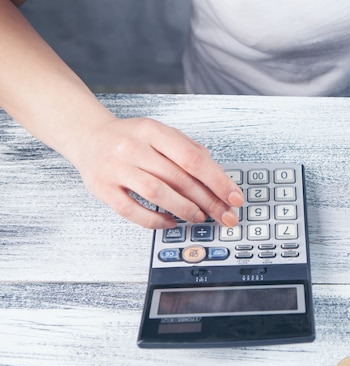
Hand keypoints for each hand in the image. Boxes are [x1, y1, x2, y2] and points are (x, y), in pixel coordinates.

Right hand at [71, 117, 243, 228]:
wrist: (87, 136)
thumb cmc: (131, 138)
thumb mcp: (160, 133)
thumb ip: (188, 150)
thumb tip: (219, 177)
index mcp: (153, 130)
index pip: (193, 158)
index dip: (218, 181)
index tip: (234, 197)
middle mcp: (133, 147)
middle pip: (179, 178)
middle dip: (208, 201)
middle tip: (225, 215)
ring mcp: (116, 168)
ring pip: (157, 194)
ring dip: (184, 209)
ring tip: (199, 217)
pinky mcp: (103, 189)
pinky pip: (132, 210)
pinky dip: (155, 220)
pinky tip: (171, 222)